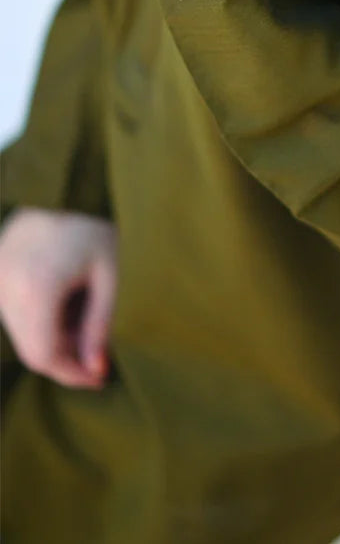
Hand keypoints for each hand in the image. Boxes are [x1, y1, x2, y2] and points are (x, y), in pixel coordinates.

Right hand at [0, 207, 117, 388]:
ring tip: (85, 314)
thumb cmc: (95, 223)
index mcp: (37, 287)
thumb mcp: (110, 273)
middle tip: (98, 353)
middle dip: (65, 359)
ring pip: (20, 333)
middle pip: (29, 349)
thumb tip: (95, 369)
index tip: (100, 377)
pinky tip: (64, 300)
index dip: (73, 374)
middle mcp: (7, 287)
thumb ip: (100, 324)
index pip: (45, 355)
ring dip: (52, 337)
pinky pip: (13, 312)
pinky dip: (38, 318)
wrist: (66, 182)